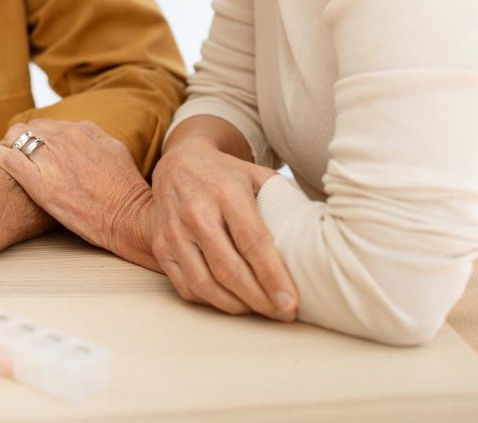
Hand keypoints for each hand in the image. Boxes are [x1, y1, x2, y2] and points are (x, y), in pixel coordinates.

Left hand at [0, 119, 159, 271]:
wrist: (129, 216)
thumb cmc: (126, 189)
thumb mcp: (116, 151)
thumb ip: (95, 138)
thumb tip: (82, 133)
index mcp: (83, 130)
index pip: (49, 124)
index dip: (39, 137)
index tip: (35, 148)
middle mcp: (65, 139)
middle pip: (30, 127)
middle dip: (21, 139)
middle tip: (16, 154)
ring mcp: (50, 158)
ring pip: (14, 136)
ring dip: (7, 144)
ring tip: (4, 157)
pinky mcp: (38, 182)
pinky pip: (7, 158)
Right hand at [149, 120, 295, 320]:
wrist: (178, 163)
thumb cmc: (225, 175)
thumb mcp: (255, 175)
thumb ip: (283, 200)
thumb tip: (317, 234)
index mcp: (226, 193)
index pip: (254, 243)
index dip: (274, 277)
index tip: (291, 302)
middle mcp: (196, 212)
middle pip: (230, 269)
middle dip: (260, 299)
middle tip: (282, 314)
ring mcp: (174, 231)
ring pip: (205, 284)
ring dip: (236, 305)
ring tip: (259, 310)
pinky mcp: (160, 245)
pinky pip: (185, 286)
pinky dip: (210, 301)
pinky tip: (231, 301)